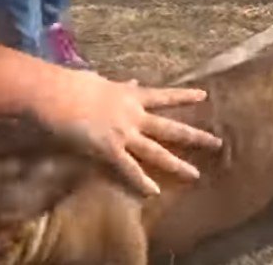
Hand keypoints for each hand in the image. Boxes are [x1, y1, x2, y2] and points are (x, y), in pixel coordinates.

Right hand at [33, 71, 222, 195]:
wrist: (55, 94)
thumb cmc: (71, 84)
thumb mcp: (99, 81)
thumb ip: (118, 85)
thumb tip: (129, 82)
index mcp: (130, 95)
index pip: (164, 95)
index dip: (185, 95)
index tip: (205, 95)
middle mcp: (134, 115)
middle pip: (171, 127)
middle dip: (195, 136)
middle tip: (217, 143)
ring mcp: (124, 133)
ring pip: (157, 152)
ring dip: (177, 164)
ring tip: (196, 175)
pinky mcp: (110, 149)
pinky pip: (129, 169)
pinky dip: (141, 181)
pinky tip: (155, 192)